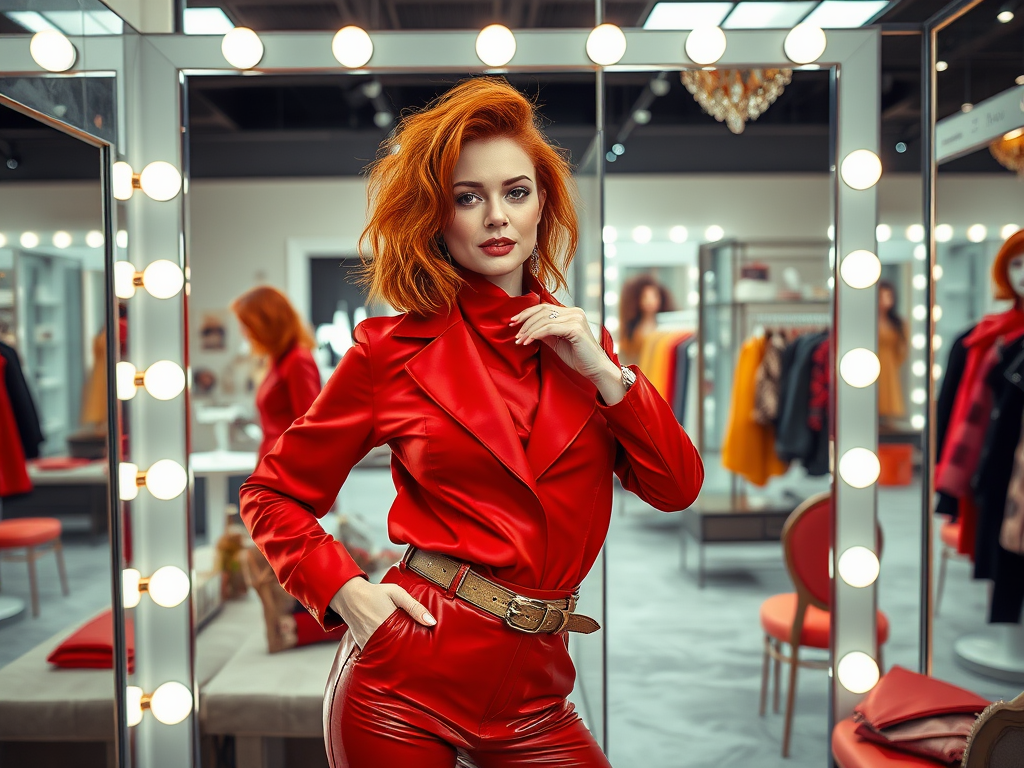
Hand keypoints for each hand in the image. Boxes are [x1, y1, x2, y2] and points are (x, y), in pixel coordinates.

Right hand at [329, 576, 435, 648]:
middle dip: (409, 654)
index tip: (426, 651)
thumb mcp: (397, 593)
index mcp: (388, 624)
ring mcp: (369, 643)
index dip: (417, 647)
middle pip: (398, 651)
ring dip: (396, 654)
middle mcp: (377, 636)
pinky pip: (376, 653)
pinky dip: (384, 652)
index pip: (407, 642)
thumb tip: (431, 622)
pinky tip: (392, 651)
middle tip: (419, 656)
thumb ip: (415, 607)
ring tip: (407, 656)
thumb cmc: (375, 593)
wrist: (349, 595)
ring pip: (387, 654)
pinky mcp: (363, 645)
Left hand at [511, 304, 626, 403]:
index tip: (513, 322)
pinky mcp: (575, 329)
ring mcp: (576, 319)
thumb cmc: (579, 358)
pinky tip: (528, 341)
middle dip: (525, 320)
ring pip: (544, 319)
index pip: (544, 307)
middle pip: (542, 310)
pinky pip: (550, 328)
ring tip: (520, 340)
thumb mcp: (557, 342)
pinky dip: (536, 334)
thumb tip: (528, 328)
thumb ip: (545, 333)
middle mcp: (575, 312)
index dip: (526, 313)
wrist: (596, 370)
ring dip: (528, 330)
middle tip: (513, 331)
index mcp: (571, 313)